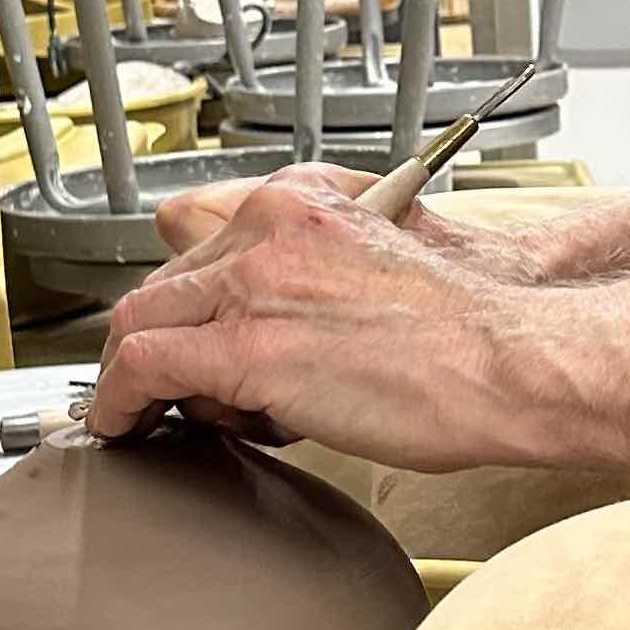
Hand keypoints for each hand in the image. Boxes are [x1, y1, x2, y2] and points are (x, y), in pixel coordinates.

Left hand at [87, 165, 566, 464]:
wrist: (510, 361)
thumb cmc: (469, 335)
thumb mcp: (388, 264)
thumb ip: (320, 274)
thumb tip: (277, 329)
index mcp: (303, 203)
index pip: (198, 241)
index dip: (183, 302)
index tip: (179, 336)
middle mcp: (270, 226)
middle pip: (164, 283)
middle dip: (153, 342)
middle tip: (156, 391)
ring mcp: (255, 282)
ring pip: (141, 321)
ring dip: (132, 375)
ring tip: (142, 417)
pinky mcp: (246, 346)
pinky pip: (143, 367)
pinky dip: (120, 401)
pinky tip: (124, 426)